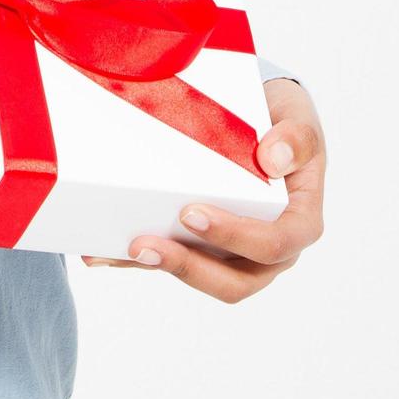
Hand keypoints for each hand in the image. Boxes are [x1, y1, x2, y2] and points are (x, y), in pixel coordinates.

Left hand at [83, 77, 324, 302]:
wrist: (263, 118)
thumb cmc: (284, 122)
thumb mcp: (297, 118)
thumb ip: (296, 137)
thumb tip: (275, 158)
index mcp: (299, 222)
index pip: (274, 243)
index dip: (234, 235)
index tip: (191, 213)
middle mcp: (270, 250)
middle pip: (234, 281)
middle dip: (187, 267)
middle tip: (144, 244)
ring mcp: (235, 255)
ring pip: (200, 279)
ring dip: (157, 269)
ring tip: (117, 251)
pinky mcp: (203, 250)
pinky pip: (172, 263)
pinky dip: (135, 262)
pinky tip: (99, 253)